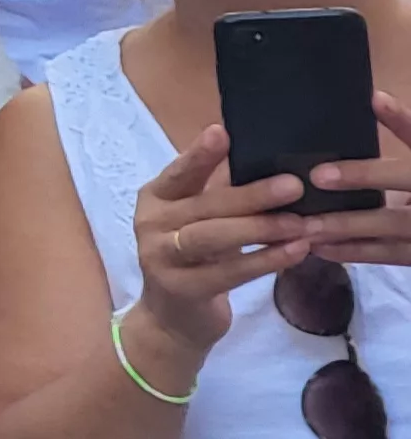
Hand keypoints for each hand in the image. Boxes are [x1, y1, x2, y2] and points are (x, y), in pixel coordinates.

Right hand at [127, 124, 309, 356]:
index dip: (200, 154)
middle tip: (294, 185)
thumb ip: (219, 191)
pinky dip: (265, 261)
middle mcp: (152, 223)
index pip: (179, 172)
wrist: (172, 320)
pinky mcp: (183, 289)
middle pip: (205, 205)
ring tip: (301, 224)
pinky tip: (295, 252)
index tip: (222, 132)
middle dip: (251, 195)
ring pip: (214, 237)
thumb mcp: (198, 220)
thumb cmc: (194, 258)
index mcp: (156, 198)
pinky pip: (230, 272)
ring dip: (260, 229)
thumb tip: (265, 156)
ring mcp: (162, 257)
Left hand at [288, 93, 410, 264]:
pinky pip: (391, 256)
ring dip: (348, 242)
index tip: (318, 175)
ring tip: (305, 235)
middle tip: (305, 220)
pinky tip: (323, 249)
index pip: (399, 175)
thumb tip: (375, 97)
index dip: (362, 176)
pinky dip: (358, 254)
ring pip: (389, 244)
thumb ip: (408, 126)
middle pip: (392, 220)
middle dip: (349, 222)